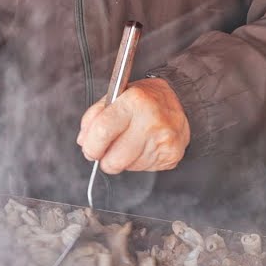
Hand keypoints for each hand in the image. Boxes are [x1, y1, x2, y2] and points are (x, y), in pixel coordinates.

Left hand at [76, 77, 190, 173]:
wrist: (182, 101)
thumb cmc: (146, 99)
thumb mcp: (117, 95)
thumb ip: (96, 115)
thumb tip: (84, 140)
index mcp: (135, 102)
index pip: (102, 131)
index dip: (91, 146)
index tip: (89, 149)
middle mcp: (151, 121)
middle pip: (114, 159)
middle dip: (104, 159)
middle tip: (105, 151)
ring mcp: (163, 140)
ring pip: (128, 167)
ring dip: (123, 160)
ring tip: (130, 142)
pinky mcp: (171, 155)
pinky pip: (143, 169)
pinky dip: (138, 161)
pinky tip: (143, 146)